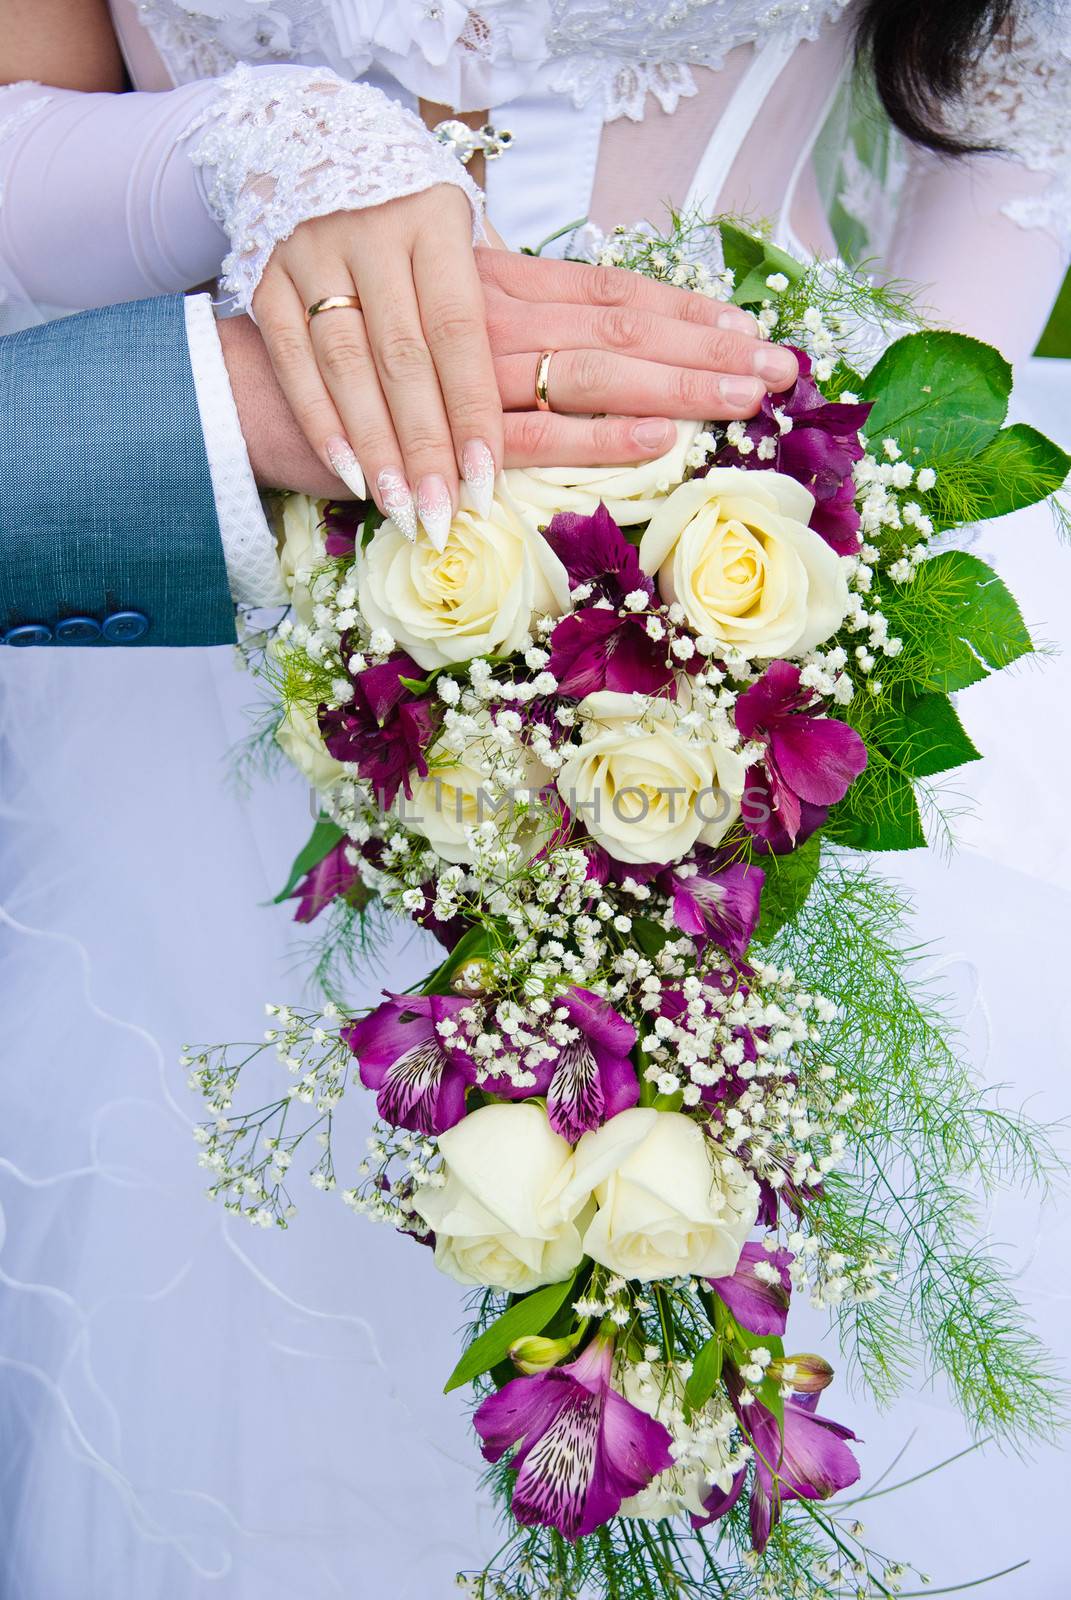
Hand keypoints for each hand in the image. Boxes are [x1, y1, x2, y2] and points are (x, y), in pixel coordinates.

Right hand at [250, 187, 796, 541]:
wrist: (252, 387)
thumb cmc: (356, 365)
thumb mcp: (437, 329)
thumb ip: (505, 335)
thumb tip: (582, 361)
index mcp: (495, 285)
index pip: (610, 292)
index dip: (685, 312)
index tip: (753, 333)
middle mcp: (491, 312)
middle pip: (618, 328)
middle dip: (705, 352)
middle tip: (782, 371)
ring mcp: (466, 366)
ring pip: (588, 373)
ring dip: (673, 390)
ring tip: (743, 404)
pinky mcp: (438, 430)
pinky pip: (529, 432)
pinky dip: (594, 440)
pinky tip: (654, 444)